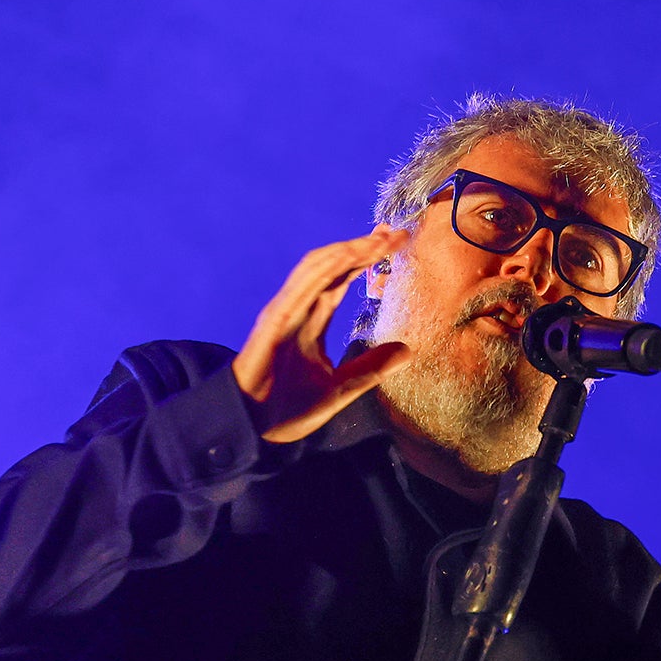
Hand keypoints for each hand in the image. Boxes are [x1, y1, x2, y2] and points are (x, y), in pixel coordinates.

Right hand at [233, 227, 414, 442]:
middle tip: (394, 232)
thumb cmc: (289, 409)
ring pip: (318, 268)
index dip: (367, 260)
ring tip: (380, 239)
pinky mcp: (275, 319)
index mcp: (312, 321)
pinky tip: (348, 254)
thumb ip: (371, 368)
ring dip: (349, 249)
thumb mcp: (341, 387)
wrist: (253, 429)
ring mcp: (286, 311)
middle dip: (362, 247)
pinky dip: (325, 266)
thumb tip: (406, 350)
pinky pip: (302, 285)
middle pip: (333, 266)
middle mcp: (299, 309)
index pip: (341, 280)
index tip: (395, 245)